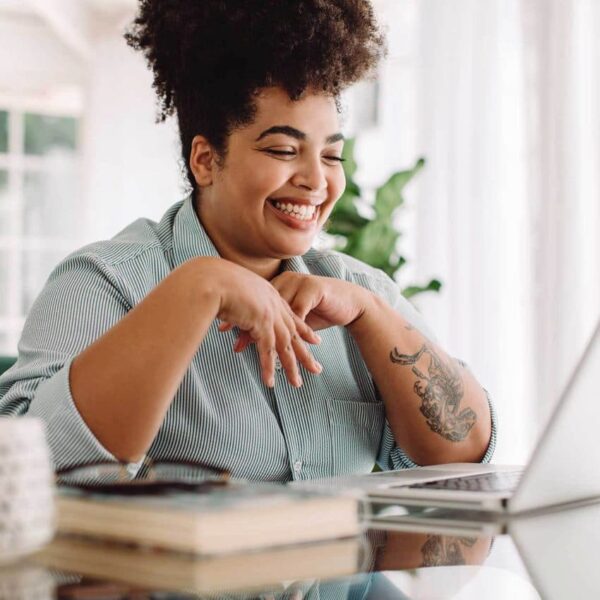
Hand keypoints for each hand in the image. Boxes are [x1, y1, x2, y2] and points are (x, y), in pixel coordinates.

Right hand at [205, 259, 321, 387]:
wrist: (211, 278)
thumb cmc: (213, 281)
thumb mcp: (232, 290)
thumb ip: (238, 300)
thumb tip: (232, 308)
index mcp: (269, 294)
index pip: (290, 315)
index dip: (303, 329)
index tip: (314, 340)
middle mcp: (273, 304)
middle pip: (293, 333)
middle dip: (305, 352)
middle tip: (316, 369)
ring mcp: (269, 314)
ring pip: (285, 345)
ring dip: (291, 366)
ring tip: (296, 384)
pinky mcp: (261, 323)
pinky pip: (267, 350)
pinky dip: (268, 367)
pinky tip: (270, 382)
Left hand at [229, 272, 371, 351]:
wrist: (349, 301)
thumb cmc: (319, 309)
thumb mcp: (293, 317)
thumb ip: (272, 323)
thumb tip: (246, 337)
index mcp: (278, 284)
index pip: (254, 300)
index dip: (239, 316)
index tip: (223, 329)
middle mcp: (287, 281)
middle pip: (263, 305)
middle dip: (249, 326)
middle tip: (234, 342)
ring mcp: (300, 283)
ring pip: (279, 310)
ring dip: (269, 331)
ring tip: (257, 348)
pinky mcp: (314, 290)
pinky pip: (299, 312)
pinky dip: (291, 329)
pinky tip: (283, 341)